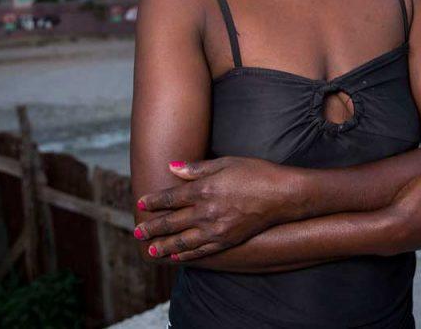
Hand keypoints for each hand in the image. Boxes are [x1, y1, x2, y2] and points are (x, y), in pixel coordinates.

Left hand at [134, 156, 298, 261]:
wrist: (282, 195)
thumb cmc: (255, 173)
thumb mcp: (225, 163)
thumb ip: (196, 169)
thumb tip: (171, 167)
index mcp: (203, 190)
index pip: (170, 198)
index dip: (153, 201)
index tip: (140, 203)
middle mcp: (205, 212)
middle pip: (171, 222)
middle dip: (152, 227)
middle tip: (137, 232)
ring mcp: (216, 229)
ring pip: (182, 241)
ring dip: (164, 246)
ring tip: (151, 250)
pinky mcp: (227, 241)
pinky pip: (201, 251)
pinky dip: (187, 255)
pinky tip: (177, 257)